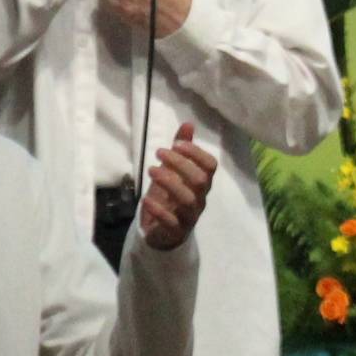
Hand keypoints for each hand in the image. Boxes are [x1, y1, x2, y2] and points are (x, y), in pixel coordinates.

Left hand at [139, 123, 216, 248]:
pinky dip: (158, 209)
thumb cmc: (170, 196)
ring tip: (150, 170)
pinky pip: (171, 222)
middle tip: (158, 152)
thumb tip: (188, 124)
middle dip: (180, 164)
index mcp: (202, 183)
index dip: (196, 154)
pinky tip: (146, 199)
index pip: (210, 166)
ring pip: (187, 200)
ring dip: (169, 182)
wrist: (162, 232)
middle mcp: (200, 198)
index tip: (176, 144)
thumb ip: (182, 150)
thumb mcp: (173, 171)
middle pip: (200, 180)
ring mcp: (190, 216)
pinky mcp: (176, 231)